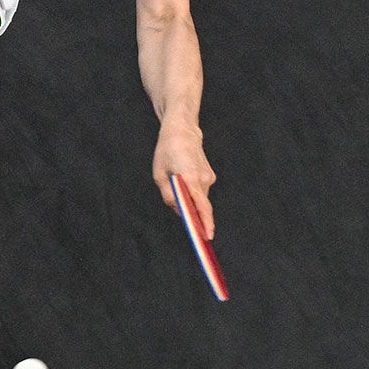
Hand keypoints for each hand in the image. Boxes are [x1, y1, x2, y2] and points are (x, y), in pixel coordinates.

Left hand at [153, 122, 215, 239]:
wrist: (182, 131)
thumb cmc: (167, 151)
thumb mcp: (159, 174)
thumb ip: (169, 195)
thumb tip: (179, 211)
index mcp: (190, 179)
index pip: (202, 206)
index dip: (205, 223)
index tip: (207, 236)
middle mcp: (203, 179)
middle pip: (201, 205)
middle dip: (197, 217)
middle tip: (194, 231)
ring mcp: (208, 177)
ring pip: (200, 197)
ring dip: (191, 202)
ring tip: (177, 193)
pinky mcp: (209, 175)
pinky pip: (200, 190)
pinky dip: (193, 193)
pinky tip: (182, 185)